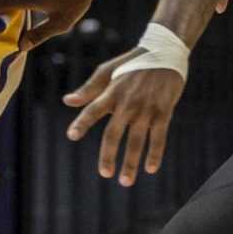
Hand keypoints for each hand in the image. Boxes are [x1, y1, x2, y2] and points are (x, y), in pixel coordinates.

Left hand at [62, 51, 184, 186]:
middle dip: (108, 155)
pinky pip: (159, 137)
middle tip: (105, 173)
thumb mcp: (107, 71)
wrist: (165, 53)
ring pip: (137, 140)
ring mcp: (146, 108)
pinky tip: (150, 169)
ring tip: (125, 181)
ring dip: (131, 163)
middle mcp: (127, 102)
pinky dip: (155, 154)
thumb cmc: (131, 64)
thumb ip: (89, 89)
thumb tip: (67, 101)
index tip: (71, 135)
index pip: (92, 109)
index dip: (81, 122)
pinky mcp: (164, 111)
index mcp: (111, 92)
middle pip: (114, 133)